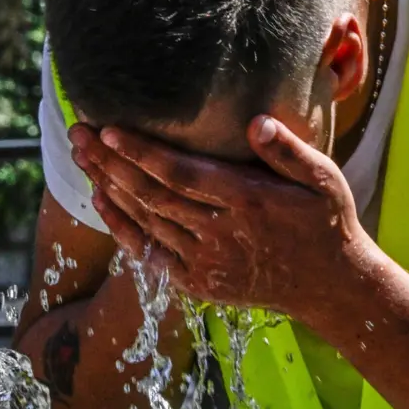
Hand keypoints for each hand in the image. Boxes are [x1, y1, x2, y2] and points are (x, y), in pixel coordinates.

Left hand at [68, 115, 369, 316]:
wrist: (330, 286)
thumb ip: (289, 151)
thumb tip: (256, 122)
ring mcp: (207, 262)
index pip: (182, 174)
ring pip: (145, 220)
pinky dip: (122, 227)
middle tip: (78, 133)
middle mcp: (223, 233)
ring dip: (108, 187)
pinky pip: (149, 252)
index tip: (109, 129)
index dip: (141, 152)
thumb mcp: (324, 180)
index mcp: (250, 201)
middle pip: (152, 194)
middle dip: (110, 162)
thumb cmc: (325, 222)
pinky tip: (101, 199)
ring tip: (82, 157)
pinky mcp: (199, 283)